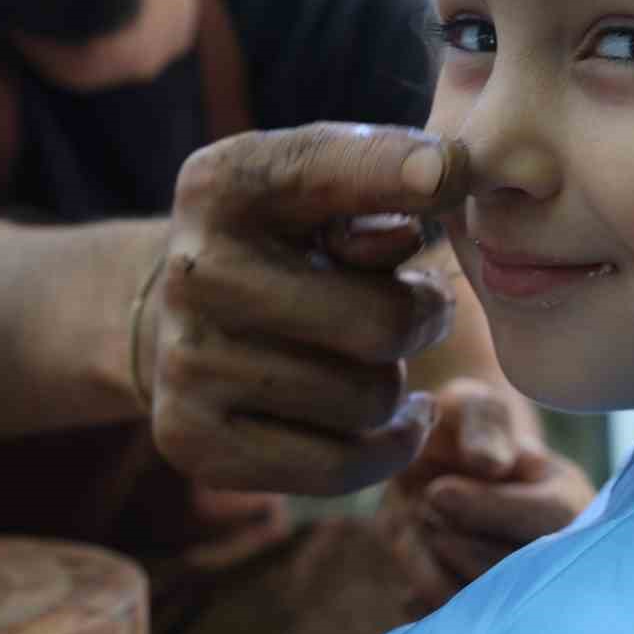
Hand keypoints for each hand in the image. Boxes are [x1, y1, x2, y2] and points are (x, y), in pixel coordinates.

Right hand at [144, 123, 469, 495]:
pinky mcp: (191, 441)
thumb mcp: (324, 190)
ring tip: (377, 357)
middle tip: (425, 309)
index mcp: (225, 183)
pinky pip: (338, 467)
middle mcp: (195, 268)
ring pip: (368, 400)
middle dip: (427, 318)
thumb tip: (439, 184)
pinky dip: (386, 449)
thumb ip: (380, 178)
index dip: (394, 170)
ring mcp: (186, 360)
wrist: (185, 317)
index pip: (322, 167)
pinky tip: (396, 421)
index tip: (448, 173)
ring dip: (397, 382)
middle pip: (380, 323)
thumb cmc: (290, 242)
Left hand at [379, 378, 595, 615]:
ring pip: (480, 599)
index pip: (548, 516)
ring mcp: (523, 591)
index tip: (435, 492)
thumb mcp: (476, 408)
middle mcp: (557, 555)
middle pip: (514, 567)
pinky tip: (416, 552)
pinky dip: (421, 586)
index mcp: (568, 501)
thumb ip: (484, 424)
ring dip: (433, 565)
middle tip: (423, 507)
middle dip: (456, 538)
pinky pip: (446, 617)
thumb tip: (487, 463)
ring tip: (422, 526)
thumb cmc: (464, 432)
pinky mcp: (482, 613)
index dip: (488, 508)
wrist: (444, 472)